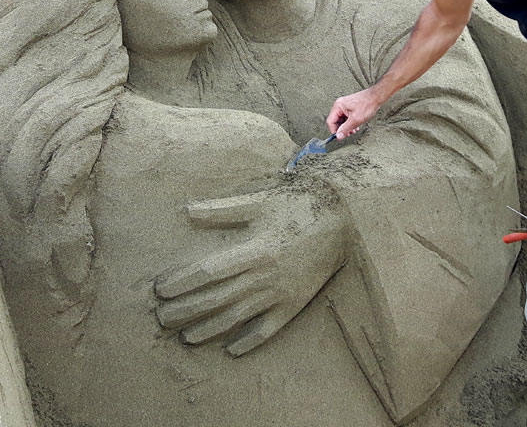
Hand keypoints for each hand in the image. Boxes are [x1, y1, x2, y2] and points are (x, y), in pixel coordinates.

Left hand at [154, 186, 346, 355]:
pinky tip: (231, 350)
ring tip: (186, 337)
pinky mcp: (293, 304)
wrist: (340, 221)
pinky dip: (249, 342)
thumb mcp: (260, 203)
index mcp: (254, 249)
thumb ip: (223, 209)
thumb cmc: (296, 206)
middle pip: (217, 299)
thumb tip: (187, 210)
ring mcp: (279, 293)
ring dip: (209, 330)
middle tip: (162, 317)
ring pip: (238, 318)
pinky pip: (268, 329)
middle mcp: (264, 276)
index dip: (183, 282)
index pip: (209, 272)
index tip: (161, 288)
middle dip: (186, 311)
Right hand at [326, 87, 381, 138]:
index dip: (334, 130)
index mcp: (338, 106)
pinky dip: (350, 123)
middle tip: (348, 133)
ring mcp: (344, 106)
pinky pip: (346, 118)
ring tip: (353, 130)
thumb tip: (338, 136)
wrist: (376, 97)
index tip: (339, 136)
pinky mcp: (349, 107)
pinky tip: (355, 126)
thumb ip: (346, 128)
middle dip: (342, 129)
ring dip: (347, 127)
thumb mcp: (355, 120)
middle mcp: (340, 105)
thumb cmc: (367, 104)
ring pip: (341, 120)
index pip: (330, 121)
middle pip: (335, 121)